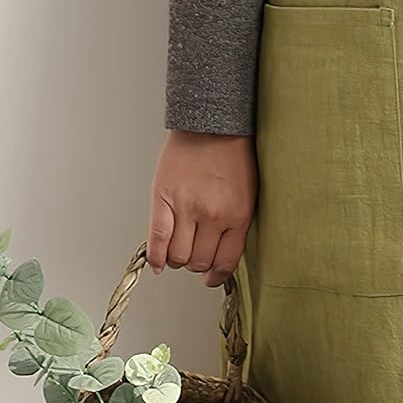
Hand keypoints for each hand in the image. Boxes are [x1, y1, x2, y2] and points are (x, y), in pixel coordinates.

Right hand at [147, 131, 257, 285]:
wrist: (212, 123)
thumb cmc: (233, 155)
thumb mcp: (248, 193)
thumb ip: (237, 223)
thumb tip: (223, 254)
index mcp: (238, 215)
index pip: (225, 262)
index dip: (217, 276)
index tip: (212, 278)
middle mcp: (213, 215)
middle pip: (199, 261)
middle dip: (196, 264)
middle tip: (194, 256)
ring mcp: (187, 208)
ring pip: (178, 255)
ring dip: (177, 259)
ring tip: (178, 250)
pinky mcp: (163, 198)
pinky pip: (157, 238)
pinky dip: (155, 256)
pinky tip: (157, 263)